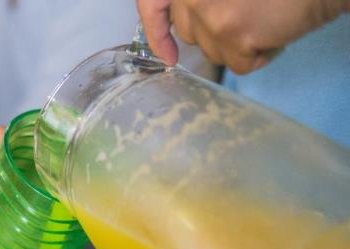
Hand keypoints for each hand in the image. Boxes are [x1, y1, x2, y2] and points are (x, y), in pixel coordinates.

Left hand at [138, 0, 349, 73]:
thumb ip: (199, 1)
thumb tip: (178, 25)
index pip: (152, 4)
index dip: (155, 29)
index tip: (167, 54)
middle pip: (188, 32)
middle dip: (212, 32)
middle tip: (243, 16)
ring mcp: (212, 17)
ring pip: (213, 51)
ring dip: (237, 44)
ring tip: (263, 20)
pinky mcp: (235, 36)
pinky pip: (237, 64)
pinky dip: (258, 56)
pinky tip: (274, 35)